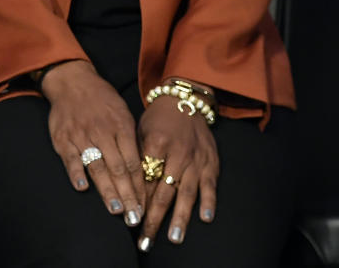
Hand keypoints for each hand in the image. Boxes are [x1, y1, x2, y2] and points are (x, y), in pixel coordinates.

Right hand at [41, 60, 144, 224]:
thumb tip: (142, 170)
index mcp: (120, 127)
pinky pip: (70, 158)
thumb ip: (130, 140)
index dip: (140, 187)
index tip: (146, 207)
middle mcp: (102, 132)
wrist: (72, 80)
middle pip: (118, 169)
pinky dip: (76, 172)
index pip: (134, 162)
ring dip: (107, 190)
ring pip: (96, 166)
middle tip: (134, 217)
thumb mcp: (122, 113)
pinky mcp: (62, 138)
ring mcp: (81, 135)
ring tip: (116, 210)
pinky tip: (82, 187)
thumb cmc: (101, 99)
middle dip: (127, 195)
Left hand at [135, 96, 218, 249]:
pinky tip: (205, 218)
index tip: (131, 218)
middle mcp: (177, 154)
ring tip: (173, 238)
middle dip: (154, 217)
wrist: (183, 101)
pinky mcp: (210, 163)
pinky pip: (210, 186)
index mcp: (155, 144)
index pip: (145, 178)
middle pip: (163, 191)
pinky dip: (208, 202)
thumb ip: (137, 156)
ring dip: (180, 217)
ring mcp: (195, 160)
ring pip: (186, 193)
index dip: (138, 200)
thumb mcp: (140, 130)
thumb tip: (129, 185)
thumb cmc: (157, 119)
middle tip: (146, 238)